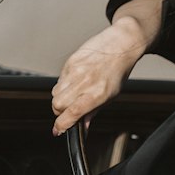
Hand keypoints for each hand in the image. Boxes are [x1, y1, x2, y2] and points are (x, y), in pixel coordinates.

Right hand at [51, 0, 164, 134]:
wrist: (119, 45)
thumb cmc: (117, 72)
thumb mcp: (110, 96)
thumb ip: (93, 112)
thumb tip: (82, 128)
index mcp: (96, 94)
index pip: (72, 113)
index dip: (62, 124)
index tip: (58, 130)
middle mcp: (84, 82)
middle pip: (58, 104)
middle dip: (59, 112)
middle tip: (67, 111)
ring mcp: (75, 71)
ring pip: (55, 93)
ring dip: (61, 98)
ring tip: (74, 94)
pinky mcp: (70, 62)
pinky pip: (59, 80)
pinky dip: (63, 85)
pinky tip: (75, 81)